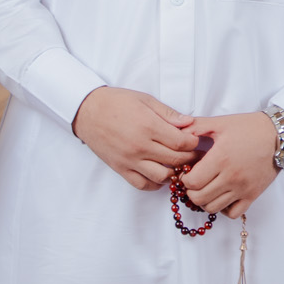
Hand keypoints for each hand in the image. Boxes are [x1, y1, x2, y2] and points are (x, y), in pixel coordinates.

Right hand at [72, 86, 197, 189]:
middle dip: (190, 158)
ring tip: (177, 164)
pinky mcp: (120, 168)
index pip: (181, 143)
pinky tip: (160, 174)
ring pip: (161, 177)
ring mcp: (130, 160)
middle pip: (175, 160)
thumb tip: (190, 123)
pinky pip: (142, 184)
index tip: (196, 140)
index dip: (194, 143)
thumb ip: (168, 114)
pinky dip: (155, 183)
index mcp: (148, 126)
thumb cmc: (116, 102)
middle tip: (194, 154)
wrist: (87, 111)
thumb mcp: (145, 100)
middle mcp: (140, 146)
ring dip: (174, 173)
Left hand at [181, 112, 279, 217]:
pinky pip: (232, 213)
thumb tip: (176, 129)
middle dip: (191, 192)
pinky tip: (222, 196)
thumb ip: (196, 126)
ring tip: (207, 188)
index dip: (184, 180)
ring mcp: (243, 188)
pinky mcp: (253, 195)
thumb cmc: (250, 128)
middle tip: (194, 182)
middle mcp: (231, 177)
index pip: (191, 183)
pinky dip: (223, 208)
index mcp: (220, 158)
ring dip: (205, 201)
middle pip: (199, 198)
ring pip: (213, 208)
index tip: (187, 173)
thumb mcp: (221, 123)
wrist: (278, 135)